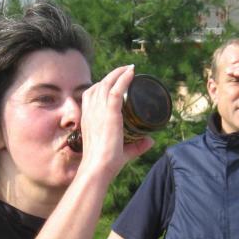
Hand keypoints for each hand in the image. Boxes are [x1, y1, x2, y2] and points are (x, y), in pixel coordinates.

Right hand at [78, 65, 151, 179]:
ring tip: (130, 69)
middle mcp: (91, 111)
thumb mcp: (122, 151)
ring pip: (107, 84)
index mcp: (88, 118)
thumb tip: (150, 140)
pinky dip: (124, 80)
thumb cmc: (105, 164)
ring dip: (119, 73)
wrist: (98, 169)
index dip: (102, 85)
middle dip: (112, 75)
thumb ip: (136, 145)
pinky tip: (132, 73)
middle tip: (126, 70)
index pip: (92, 94)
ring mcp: (99, 111)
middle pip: (100, 85)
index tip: (115, 81)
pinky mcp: (109, 114)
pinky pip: (116, 91)